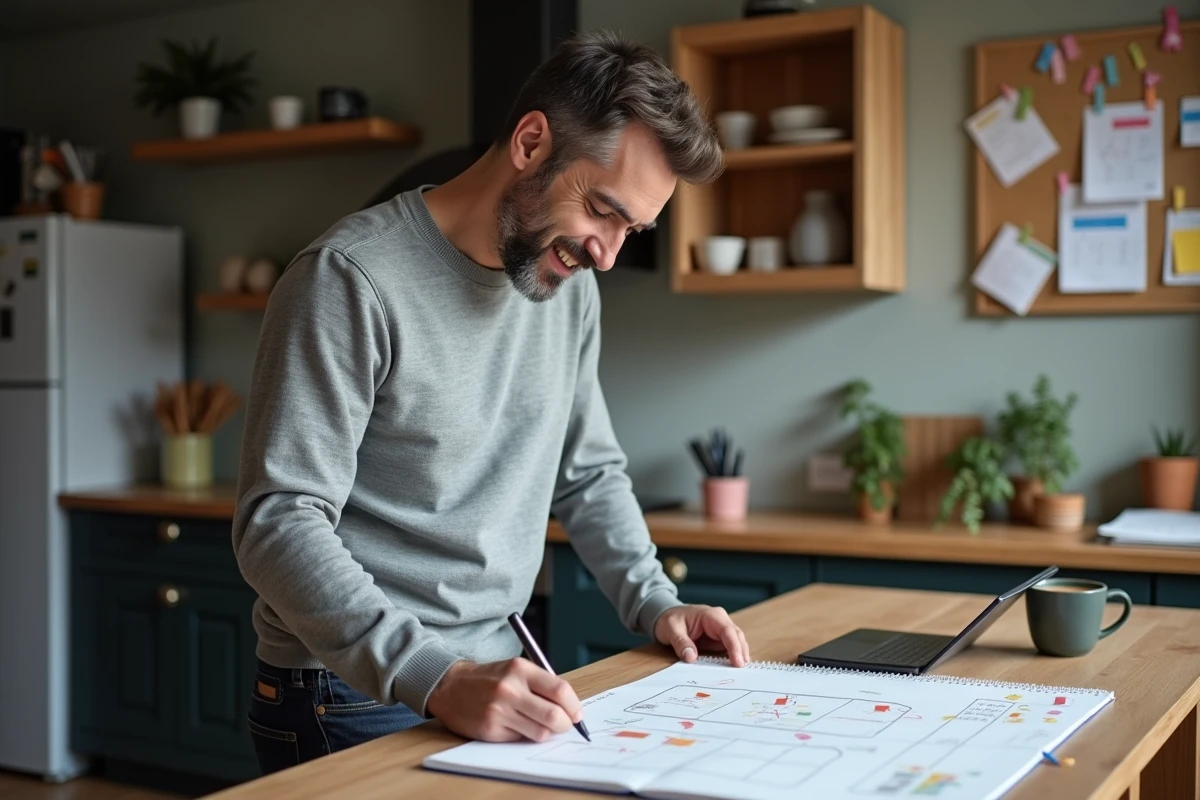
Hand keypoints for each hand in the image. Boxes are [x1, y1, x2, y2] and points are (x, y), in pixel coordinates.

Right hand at [426, 658, 583, 741]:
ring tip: (540, 724)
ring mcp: (499, 711)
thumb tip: (570, 707)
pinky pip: (520, 739)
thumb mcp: (515, 669)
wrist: (450, 686)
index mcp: (520, 669)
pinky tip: (516, 725)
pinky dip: (525, 735)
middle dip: (566, 725)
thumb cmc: (489, 678)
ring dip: (546, 732)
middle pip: (554, 716)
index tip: (577, 714)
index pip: (560, 690)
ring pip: (540, 732)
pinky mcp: (490, 729)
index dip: (574, 706)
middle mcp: (510, 689)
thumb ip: (541, 684)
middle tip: (565, 725)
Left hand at [654, 604, 749, 666]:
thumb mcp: (671, 629)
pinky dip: (734, 657)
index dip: (734, 646)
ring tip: (741, 673)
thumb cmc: (670, 619)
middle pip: (736, 636)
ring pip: (737, 642)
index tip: (738, 662)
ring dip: (740, 656)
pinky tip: (734, 669)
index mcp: (710, 615)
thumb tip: (691, 657)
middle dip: (741, 653)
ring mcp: (721, 629)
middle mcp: (720, 620)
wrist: (668, 615)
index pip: (727, 630)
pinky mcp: (719, 639)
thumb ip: (681, 642)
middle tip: (742, 672)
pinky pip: (730, 647)